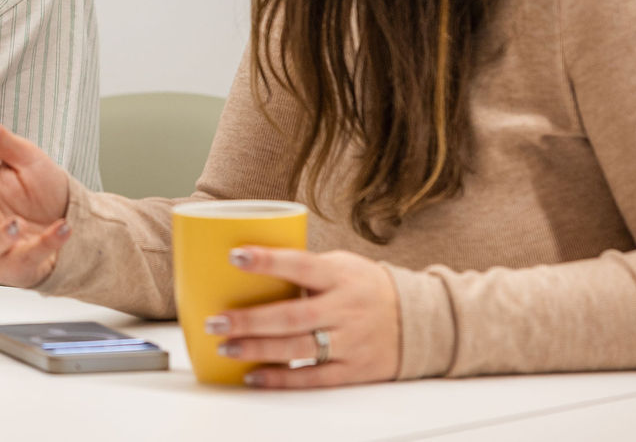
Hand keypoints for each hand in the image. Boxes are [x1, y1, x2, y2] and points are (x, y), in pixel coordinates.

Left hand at [207, 246, 399, 387]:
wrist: (419, 321)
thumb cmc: (367, 287)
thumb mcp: (342, 266)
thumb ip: (305, 267)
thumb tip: (251, 266)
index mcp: (340, 276)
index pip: (300, 265)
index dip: (268, 261)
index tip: (236, 256)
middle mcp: (345, 309)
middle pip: (292, 316)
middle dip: (250, 320)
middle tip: (216, 321)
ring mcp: (350, 343)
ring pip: (299, 349)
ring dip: (258, 349)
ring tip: (226, 347)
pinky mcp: (353, 371)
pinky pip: (313, 378)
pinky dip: (281, 379)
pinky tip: (253, 375)